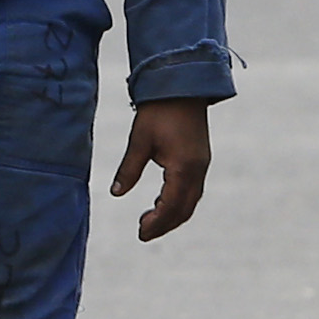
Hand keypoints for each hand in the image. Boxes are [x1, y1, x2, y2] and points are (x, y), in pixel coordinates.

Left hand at [111, 98, 212, 240]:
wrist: (182, 85)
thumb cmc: (159, 111)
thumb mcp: (139, 140)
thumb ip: (130, 169)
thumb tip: (116, 193)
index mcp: (183, 168)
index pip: (170, 206)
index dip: (156, 223)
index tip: (140, 232)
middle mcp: (197, 170)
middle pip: (184, 209)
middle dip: (165, 225)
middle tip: (142, 233)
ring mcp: (201, 165)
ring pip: (190, 201)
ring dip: (172, 214)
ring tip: (150, 220)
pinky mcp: (200, 159)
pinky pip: (192, 189)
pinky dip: (178, 201)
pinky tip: (160, 200)